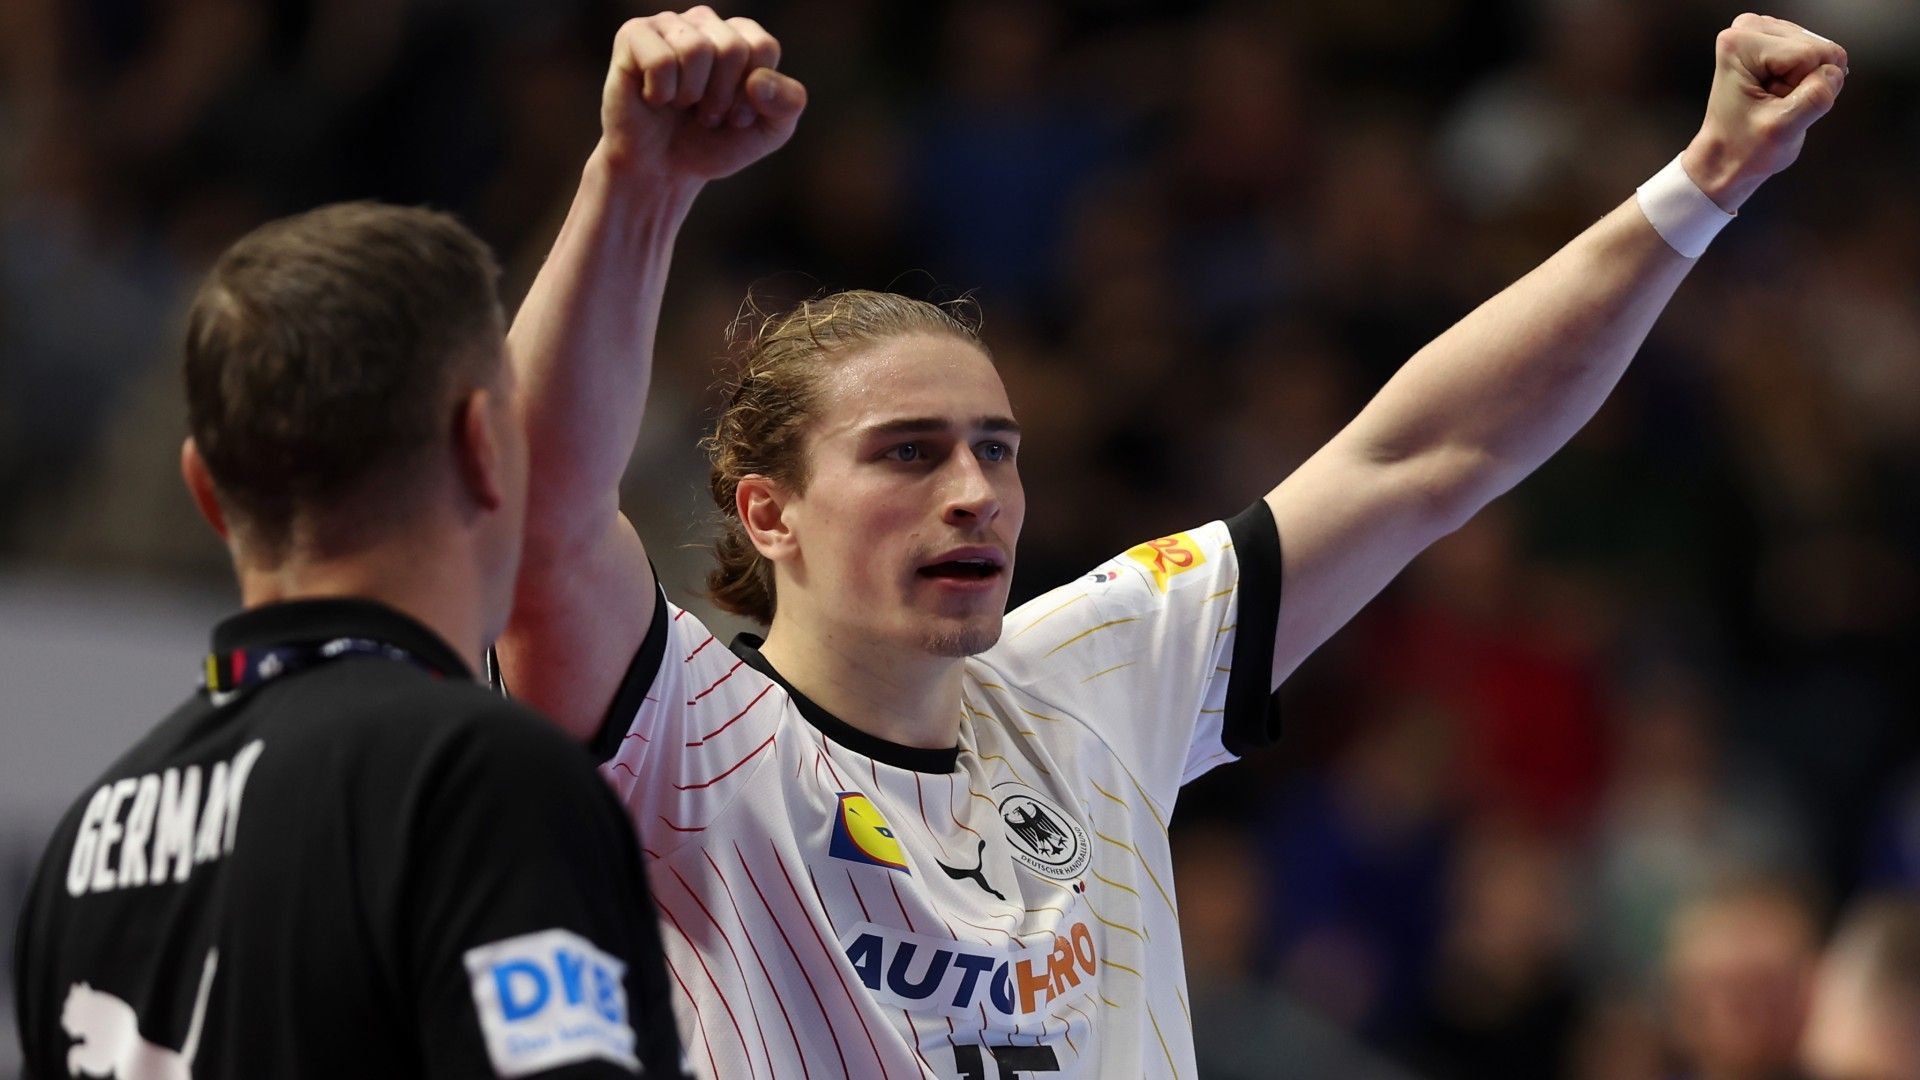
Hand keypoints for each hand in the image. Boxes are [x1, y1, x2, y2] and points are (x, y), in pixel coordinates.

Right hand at [598, 7, 806, 185]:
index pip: (763, 47)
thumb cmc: (714, 143)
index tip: (737, 116)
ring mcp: (668, 24)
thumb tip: (759, 80)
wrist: (661, 169)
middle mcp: (705, 22)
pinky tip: (654, 97)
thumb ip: (788, 104)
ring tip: (682, 105)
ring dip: (691, 95)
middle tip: (706, 114)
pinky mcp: (633, 35)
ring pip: (696, 50)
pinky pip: (660, 60)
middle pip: (732, 48)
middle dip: (721, 97)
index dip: (752, 94)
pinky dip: (661, 92)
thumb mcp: (768, 132)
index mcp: (741, 35)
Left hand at [1682, 13, 1846, 210]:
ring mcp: (1761, 33)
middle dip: (1805, 82)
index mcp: (1740, 45)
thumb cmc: (1743, 148)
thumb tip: (1835, 73)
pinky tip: (1781, 92)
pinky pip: (1816, 56)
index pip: (1810, 54)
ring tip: (1776, 100)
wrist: (1726, 158)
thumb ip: (1814, 98)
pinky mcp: (1775, 42)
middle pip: (1816, 48)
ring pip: (1820, 52)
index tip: (1775, 105)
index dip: (1803, 87)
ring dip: (1805, 82)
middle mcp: (1746, 30)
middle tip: (1776, 103)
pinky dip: (1805, 79)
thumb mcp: (1783, 130)